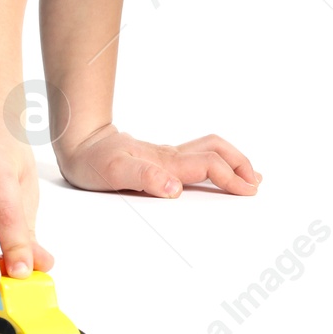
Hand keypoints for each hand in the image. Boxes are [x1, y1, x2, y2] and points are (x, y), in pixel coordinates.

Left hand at [56, 123, 260, 196]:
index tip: (248, 191)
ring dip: (231, 159)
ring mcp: (165, 155)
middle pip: (215, 150)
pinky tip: (215, 170)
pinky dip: (216, 161)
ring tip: (248, 175)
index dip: (231, 177)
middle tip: (255, 183)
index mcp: (165, 162)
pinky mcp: (159, 158)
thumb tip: (175, 189)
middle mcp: (169, 156)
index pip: (208, 165)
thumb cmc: (92, 159)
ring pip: (208, 148)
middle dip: (240, 164)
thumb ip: (144, 179)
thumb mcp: (113, 173)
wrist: (77, 142)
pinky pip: (195, 154)